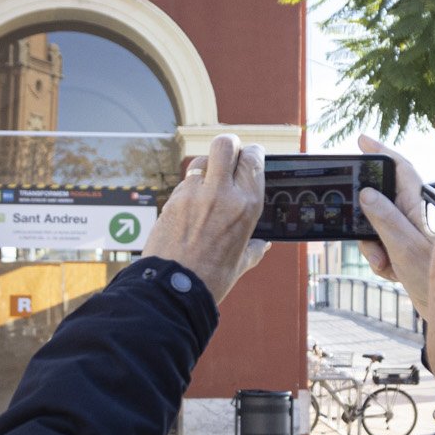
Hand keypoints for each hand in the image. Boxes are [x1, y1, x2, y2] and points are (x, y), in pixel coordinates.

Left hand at [140, 133, 269, 303]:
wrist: (173, 290)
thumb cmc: (211, 280)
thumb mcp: (240, 263)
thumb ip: (253, 249)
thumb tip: (262, 245)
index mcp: (246, 205)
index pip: (253, 158)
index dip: (252, 153)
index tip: (250, 156)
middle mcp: (222, 193)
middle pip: (225, 144)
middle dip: (229, 146)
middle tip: (229, 157)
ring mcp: (193, 194)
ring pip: (201, 159)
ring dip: (207, 166)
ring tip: (208, 184)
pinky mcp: (172, 200)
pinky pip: (184, 182)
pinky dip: (189, 189)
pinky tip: (190, 206)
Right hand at [354, 134, 434, 305]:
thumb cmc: (434, 277)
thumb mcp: (403, 247)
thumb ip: (384, 218)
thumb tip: (367, 193)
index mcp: (417, 205)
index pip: (398, 168)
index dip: (381, 152)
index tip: (361, 140)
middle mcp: (413, 214)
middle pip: (379, 201)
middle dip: (367, 222)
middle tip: (371, 244)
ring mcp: (409, 232)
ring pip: (376, 227)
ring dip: (373, 247)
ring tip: (386, 265)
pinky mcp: (406, 249)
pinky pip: (381, 246)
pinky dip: (380, 260)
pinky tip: (391, 273)